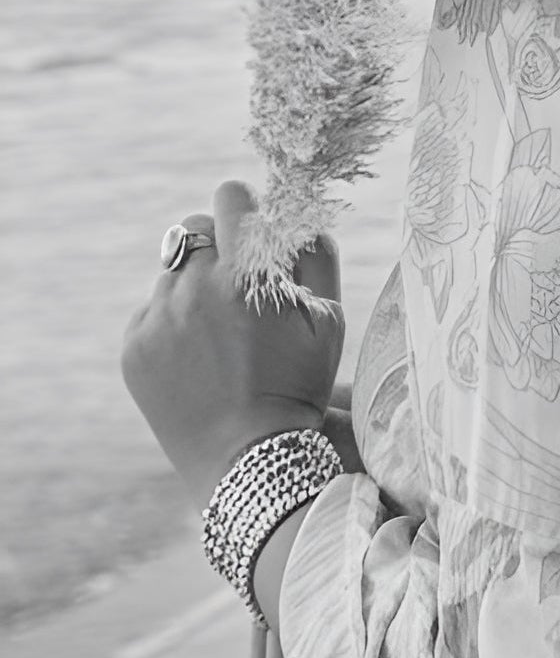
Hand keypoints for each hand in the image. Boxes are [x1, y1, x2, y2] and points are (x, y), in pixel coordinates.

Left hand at [121, 180, 345, 508]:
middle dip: (217, 243)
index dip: (245, 207)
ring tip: (221, 331)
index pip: (230, 198)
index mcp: (245, 275)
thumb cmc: (298, 384)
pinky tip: (199, 356)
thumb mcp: (328, 318)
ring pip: (171, 272)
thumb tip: (294, 212)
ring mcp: (156, 320)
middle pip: (193, 228)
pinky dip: (174, 322)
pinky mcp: (133, 347)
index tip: (254, 226)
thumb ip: (315, 253)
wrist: (247, 459)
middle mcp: (193, 289)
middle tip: (238, 280)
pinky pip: (152, 312)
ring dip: (195, 285)